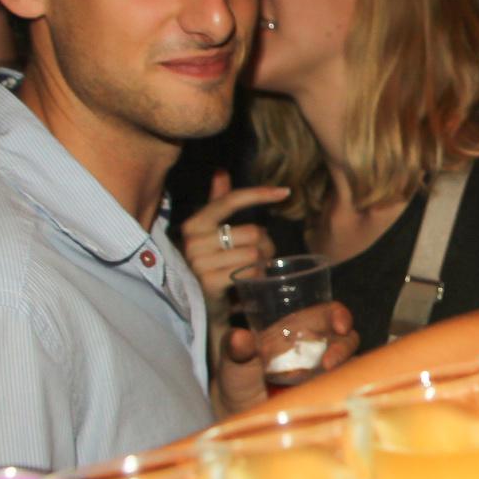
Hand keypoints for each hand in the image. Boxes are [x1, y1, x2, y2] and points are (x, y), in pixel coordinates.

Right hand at [179, 171, 287, 309]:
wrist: (195, 306)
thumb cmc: (207, 266)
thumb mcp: (209, 233)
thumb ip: (215, 203)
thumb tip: (221, 171)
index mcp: (194, 224)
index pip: (230, 201)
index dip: (259, 193)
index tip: (285, 192)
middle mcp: (193, 241)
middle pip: (252, 232)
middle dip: (265, 245)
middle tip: (262, 257)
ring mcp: (199, 263)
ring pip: (254, 253)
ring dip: (262, 264)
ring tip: (254, 271)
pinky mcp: (209, 283)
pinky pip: (250, 272)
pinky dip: (256, 277)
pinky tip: (250, 283)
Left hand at [215, 302, 359, 416]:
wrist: (242, 420)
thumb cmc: (239, 384)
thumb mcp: (233, 364)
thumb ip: (234, 348)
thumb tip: (238, 337)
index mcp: (298, 331)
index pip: (326, 314)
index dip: (338, 315)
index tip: (340, 325)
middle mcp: (317, 349)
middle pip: (346, 338)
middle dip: (344, 346)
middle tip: (329, 364)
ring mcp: (325, 374)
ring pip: (350, 364)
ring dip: (342, 370)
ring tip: (323, 382)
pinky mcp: (328, 395)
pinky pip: (346, 388)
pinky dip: (344, 389)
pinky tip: (328, 396)